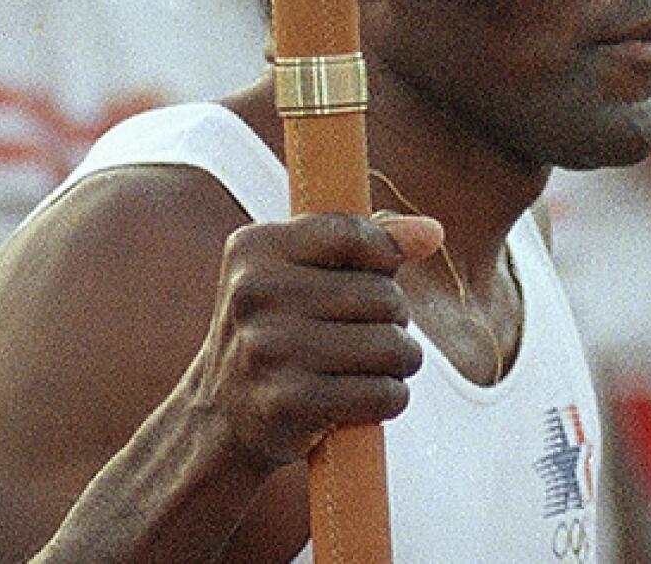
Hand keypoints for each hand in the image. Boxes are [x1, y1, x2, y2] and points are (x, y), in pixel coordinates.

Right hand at [179, 211, 441, 474]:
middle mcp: (255, 293)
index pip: (353, 234)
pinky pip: (381, 393)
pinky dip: (389, 397)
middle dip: (395, 317)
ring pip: (390, 345)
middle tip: (370, 331)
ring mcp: (269, 349)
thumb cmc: (277, 331)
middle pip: (382, 295)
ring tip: (375, 364)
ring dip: (400, 360)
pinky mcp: (289, 403)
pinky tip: (365, 397)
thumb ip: (365, 242)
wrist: (219, 417)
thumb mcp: (300, 273)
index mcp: (253, 248)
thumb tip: (431, 232)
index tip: (381, 274)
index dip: (385, 256)